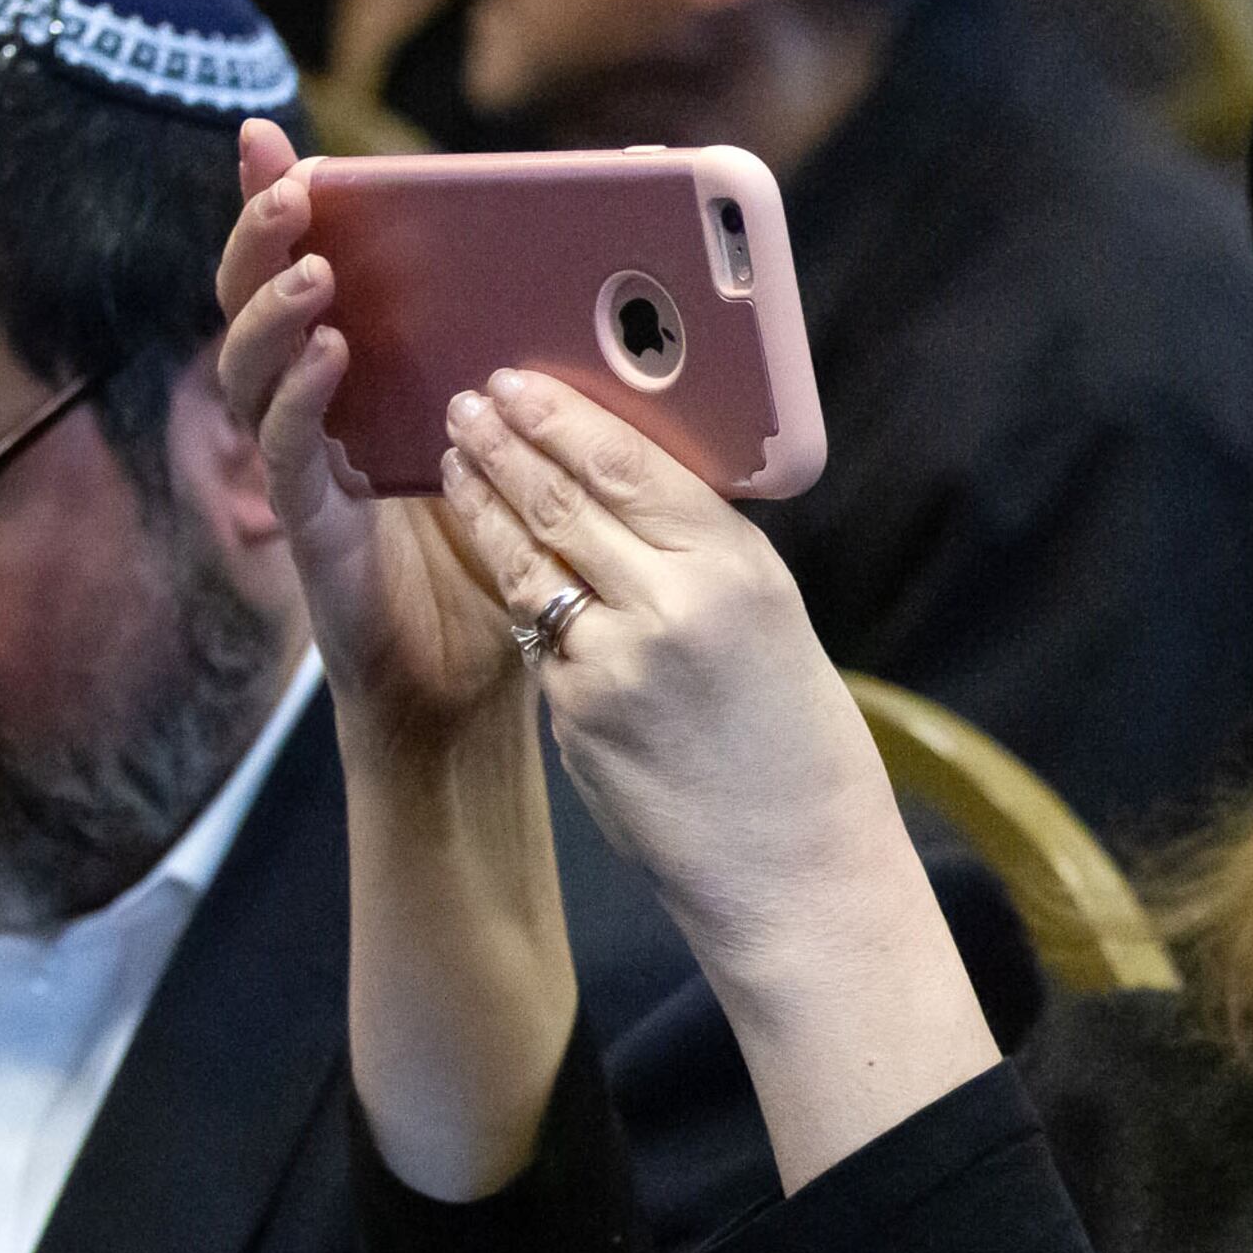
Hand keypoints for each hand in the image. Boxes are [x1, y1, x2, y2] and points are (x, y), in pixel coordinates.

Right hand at [214, 119, 521, 751]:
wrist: (484, 676)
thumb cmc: (512, 549)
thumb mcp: (536, 437)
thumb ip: (544, 367)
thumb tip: (620, 282)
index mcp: (365, 375)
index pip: (311, 273)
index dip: (282, 206)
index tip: (276, 137)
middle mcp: (316, 408)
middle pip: (260, 304)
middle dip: (264, 236)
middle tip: (291, 180)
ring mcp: (303, 466)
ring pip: (254, 371)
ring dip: (278, 313)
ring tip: (313, 268)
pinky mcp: (312, 526)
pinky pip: (293, 451)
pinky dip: (304, 398)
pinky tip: (328, 356)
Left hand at [438, 371, 999, 1185]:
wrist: (799, 871)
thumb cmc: (800, 752)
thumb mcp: (773, 627)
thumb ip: (705, 564)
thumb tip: (630, 508)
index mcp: (742, 568)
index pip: (633, 465)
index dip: (564, 419)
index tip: (519, 381)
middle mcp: (678, 600)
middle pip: (566, 496)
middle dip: (506, 441)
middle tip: (466, 399)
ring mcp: (619, 658)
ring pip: (528, 556)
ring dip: (482, 498)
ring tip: (453, 456)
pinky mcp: (578, 712)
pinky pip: (532, 631)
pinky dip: (505, 582)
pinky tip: (483, 552)